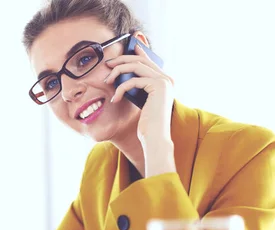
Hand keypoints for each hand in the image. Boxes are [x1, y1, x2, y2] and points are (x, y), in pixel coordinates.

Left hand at [104, 44, 176, 176]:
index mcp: (165, 81)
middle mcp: (167, 79)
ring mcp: (164, 81)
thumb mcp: (141, 101)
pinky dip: (120, 89)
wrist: (155, 137)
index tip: (124, 48)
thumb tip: (125, 75)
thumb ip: (138, 87)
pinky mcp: (158, 86)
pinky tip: (115, 99)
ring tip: (107, 80)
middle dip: (122, 60)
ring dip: (118, 71)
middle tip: (108, 64)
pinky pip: (133, 81)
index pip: (149, 61)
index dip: (136, 52)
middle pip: (141, 60)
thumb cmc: (147, 123)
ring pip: (136, 66)